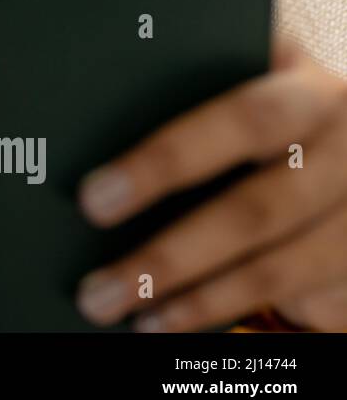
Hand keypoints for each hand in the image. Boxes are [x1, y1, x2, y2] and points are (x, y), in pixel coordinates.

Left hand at [74, 34, 346, 330]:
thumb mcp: (254, 77)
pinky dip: (238, 317)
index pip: (239, 123)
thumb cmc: (281, 106)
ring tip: (136, 319)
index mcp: (309, 95)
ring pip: (278, 271)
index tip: (94, 199)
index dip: (165, 162)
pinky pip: (308, 305)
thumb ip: (195, 83)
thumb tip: (90, 109)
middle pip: (253, 214)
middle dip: (169, 258)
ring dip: (200, 303)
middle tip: (99, 290)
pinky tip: (185, 322)